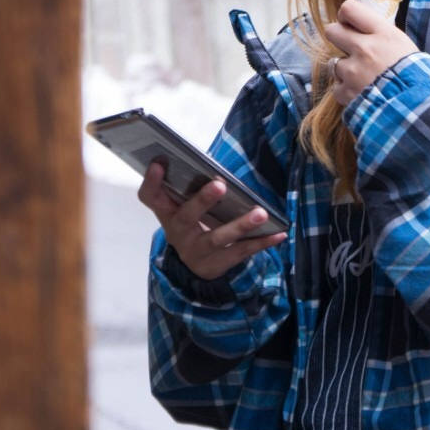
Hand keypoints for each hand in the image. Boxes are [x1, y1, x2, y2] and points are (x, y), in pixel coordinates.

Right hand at [139, 161, 286, 280]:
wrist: (194, 266)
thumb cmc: (192, 224)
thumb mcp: (183, 208)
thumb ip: (189, 188)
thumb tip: (211, 163)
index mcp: (167, 213)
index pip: (150, 197)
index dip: (152, 181)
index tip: (158, 163)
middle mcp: (178, 233)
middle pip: (187, 217)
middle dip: (203, 200)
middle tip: (220, 184)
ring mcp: (197, 251)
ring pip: (218, 238)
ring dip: (241, 224)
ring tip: (261, 213)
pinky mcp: (217, 264)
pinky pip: (242, 251)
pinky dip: (262, 242)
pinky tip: (279, 232)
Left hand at [323, 0, 422, 106]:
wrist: (420, 107)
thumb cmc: (417, 75)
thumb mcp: (404, 45)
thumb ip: (382, 35)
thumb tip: (365, 29)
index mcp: (382, 33)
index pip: (349, 9)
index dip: (346, 16)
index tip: (350, 24)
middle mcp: (364, 48)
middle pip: (332, 31)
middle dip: (338, 38)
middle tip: (350, 48)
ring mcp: (353, 71)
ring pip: (334, 62)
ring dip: (345, 69)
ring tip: (362, 77)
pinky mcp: (347, 92)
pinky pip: (337, 87)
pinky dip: (346, 91)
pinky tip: (361, 92)